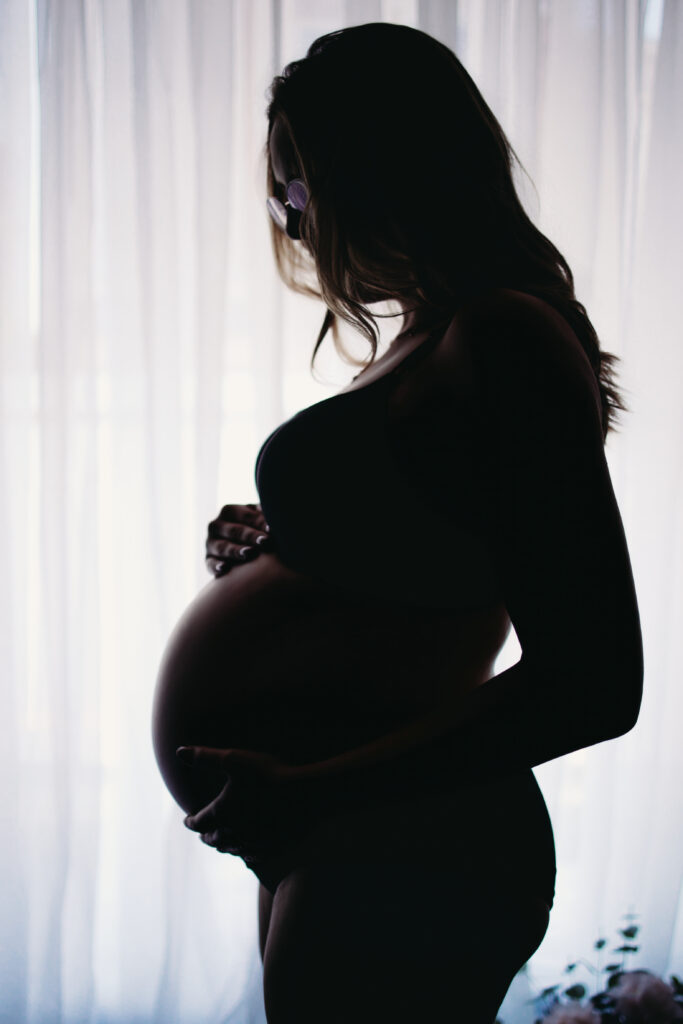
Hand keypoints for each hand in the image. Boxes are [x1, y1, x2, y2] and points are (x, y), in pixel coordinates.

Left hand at [177, 746, 312, 862]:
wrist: (306, 795)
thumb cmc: (269, 774)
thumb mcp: (234, 759)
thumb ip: (205, 757)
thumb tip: (178, 751)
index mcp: (221, 814)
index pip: (198, 822)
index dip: (190, 821)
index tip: (187, 819)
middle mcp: (234, 834)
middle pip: (213, 839)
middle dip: (206, 835)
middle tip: (203, 832)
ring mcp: (254, 844)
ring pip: (232, 849)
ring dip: (223, 845)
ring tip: (222, 841)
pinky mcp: (273, 849)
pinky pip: (253, 855)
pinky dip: (245, 852)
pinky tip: (248, 850)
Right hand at [205, 503, 271, 576]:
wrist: (240, 546)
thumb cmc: (254, 529)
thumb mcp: (258, 518)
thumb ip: (264, 517)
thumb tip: (274, 521)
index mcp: (229, 511)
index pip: (246, 516)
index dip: (260, 522)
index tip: (273, 529)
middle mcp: (216, 525)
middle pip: (234, 531)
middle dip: (250, 536)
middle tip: (265, 541)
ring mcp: (210, 543)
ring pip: (222, 547)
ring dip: (235, 550)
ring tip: (250, 553)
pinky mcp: (208, 560)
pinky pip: (210, 563)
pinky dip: (216, 566)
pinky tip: (225, 568)